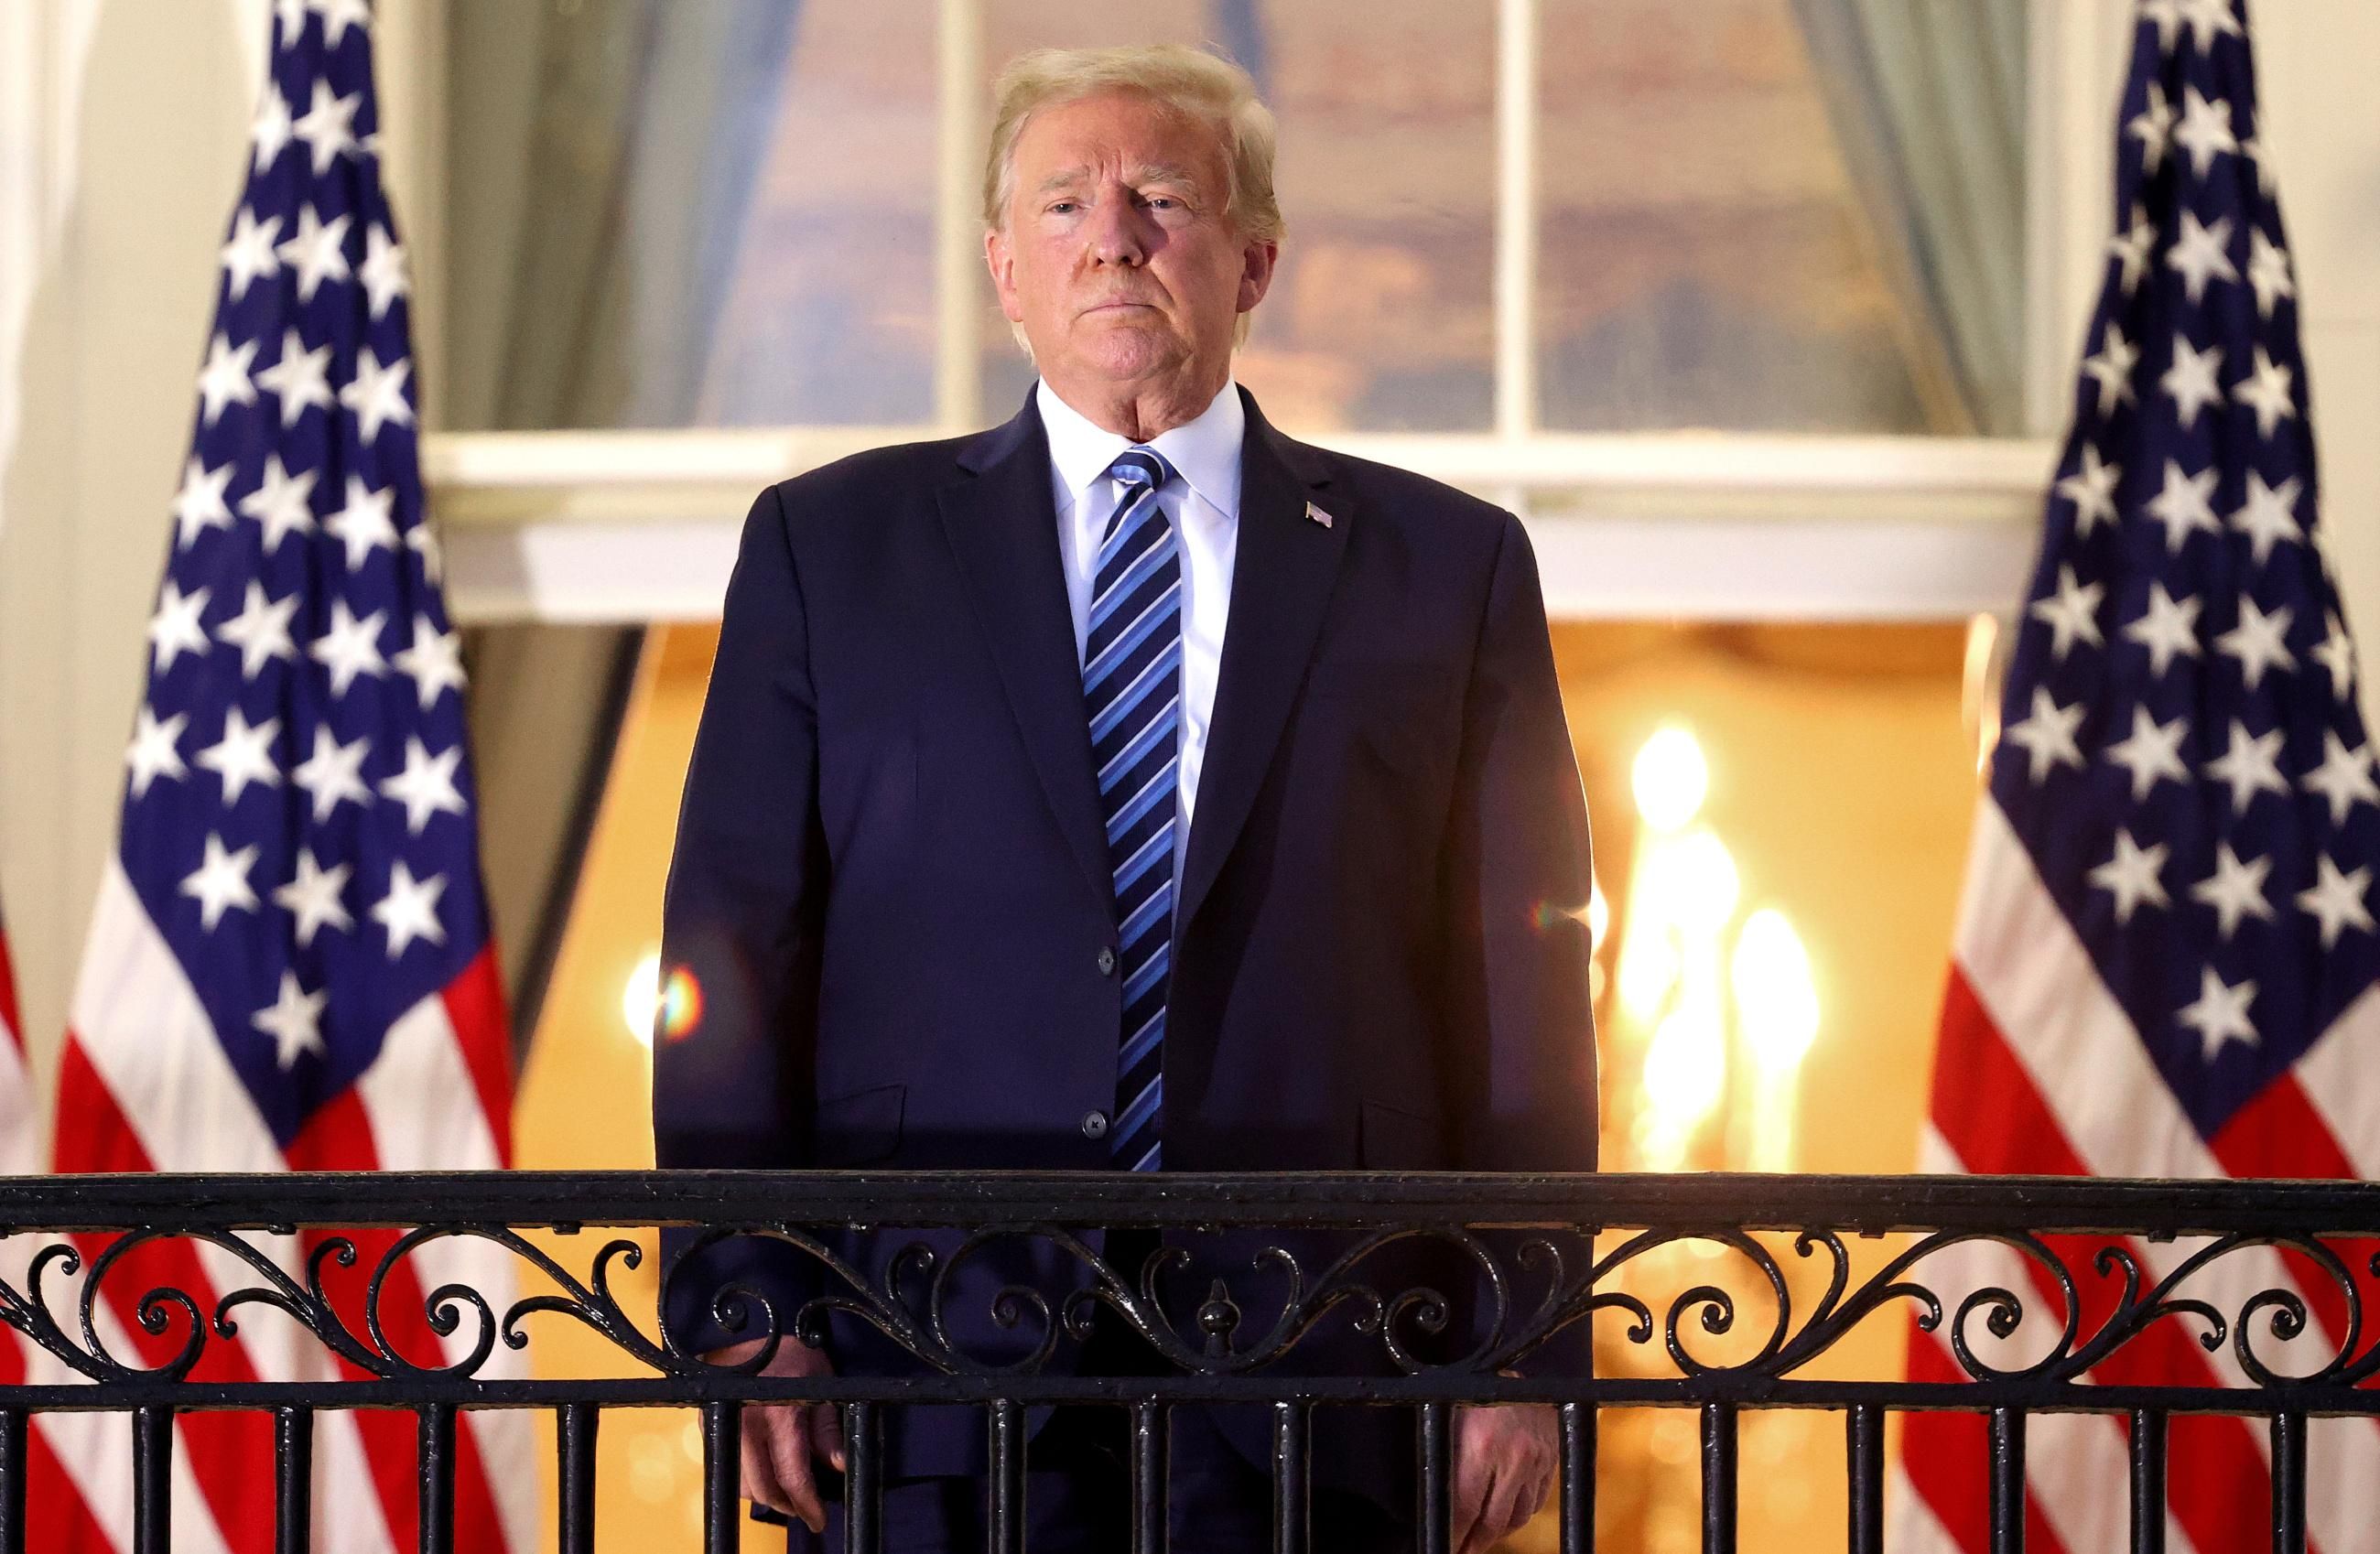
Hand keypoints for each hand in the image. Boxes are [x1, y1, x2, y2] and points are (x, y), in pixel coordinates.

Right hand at [705, 1336, 842, 1532]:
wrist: (745, 1328)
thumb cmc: (789, 1353)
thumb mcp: (821, 1385)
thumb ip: (827, 1429)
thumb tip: (837, 1465)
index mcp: (777, 1414)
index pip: (791, 1475)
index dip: (806, 1504)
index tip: (818, 1517)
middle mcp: (745, 1423)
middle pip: (763, 1488)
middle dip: (786, 1505)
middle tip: (805, 1507)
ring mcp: (722, 1425)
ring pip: (742, 1483)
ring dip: (765, 1493)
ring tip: (788, 1488)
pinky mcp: (708, 1425)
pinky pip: (729, 1464)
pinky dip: (748, 1476)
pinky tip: (765, 1468)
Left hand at [1450, 1402, 1556, 1553]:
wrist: (1510, 1367)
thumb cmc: (1470, 1393)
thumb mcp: (1447, 1423)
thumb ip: (1444, 1465)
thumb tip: (1435, 1508)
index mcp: (1481, 1447)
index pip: (1465, 1509)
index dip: (1455, 1535)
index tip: (1447, 1547)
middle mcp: (1513, 1456)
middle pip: (1494, 1521)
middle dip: (1474, 1542)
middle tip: (1462, 1550)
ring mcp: (1537, 1459)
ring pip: (1518, 1515)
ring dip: (1497, 1531)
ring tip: (1480, 1537)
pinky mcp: (1551, 1458)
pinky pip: (1536, 1501)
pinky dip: (1519, 1513)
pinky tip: (1504, 1515)